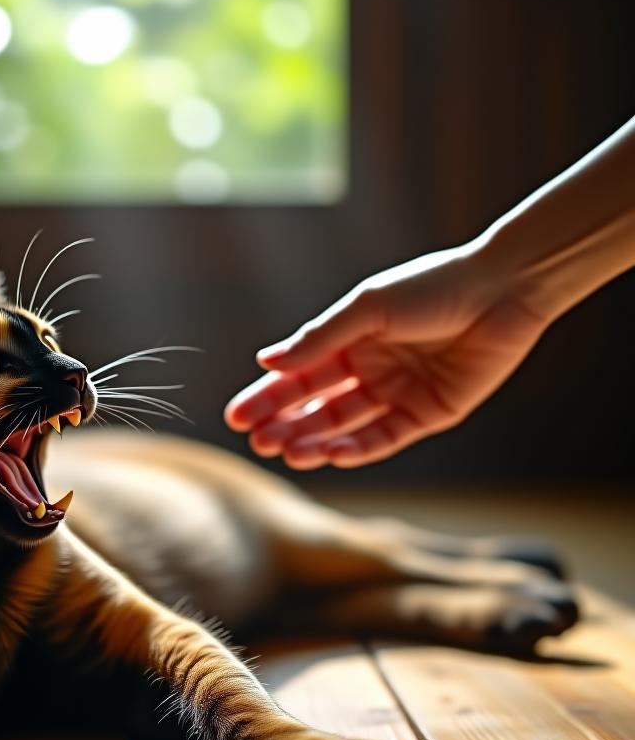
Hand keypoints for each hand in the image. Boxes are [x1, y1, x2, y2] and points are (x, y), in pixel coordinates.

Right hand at [225, 246, 549, 467]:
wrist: (503, 290)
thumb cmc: (432, 287)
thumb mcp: (367, 308)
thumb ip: (319, 339)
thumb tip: (266, 361)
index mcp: (348, 342)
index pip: (298, 377)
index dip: (266, 397)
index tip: (236, 417)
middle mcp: (368, 371)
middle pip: (316, 407)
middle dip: (284, 424)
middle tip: (258, 441)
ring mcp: (396, 395)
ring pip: (345, 427)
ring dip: (314, 440)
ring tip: (287, 452)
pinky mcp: (428, 414)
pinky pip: (385, 438)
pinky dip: (358, 448)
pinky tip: (331, 453)